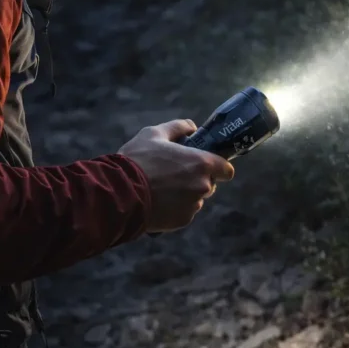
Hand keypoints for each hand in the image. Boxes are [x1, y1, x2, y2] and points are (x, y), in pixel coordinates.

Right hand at [118, 119, 234, 232]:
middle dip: (197, 179)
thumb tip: (192, 127)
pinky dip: (176, 207)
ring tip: (162, 188)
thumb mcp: (154, 134)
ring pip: (196, 199)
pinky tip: (158, 200)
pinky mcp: (182, 221)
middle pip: (210, 183)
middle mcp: (203, 186)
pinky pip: (185, 212)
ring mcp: (193, 205)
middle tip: (175, 173)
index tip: (206, 164)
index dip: (218, 166)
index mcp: (201, 163)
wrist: (121, 193)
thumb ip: (177, 127)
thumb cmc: (138, 159)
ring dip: (186, 194)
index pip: (227, 169)